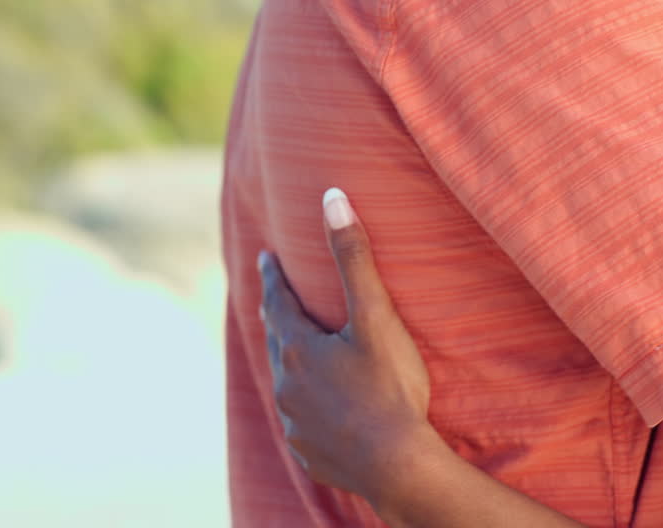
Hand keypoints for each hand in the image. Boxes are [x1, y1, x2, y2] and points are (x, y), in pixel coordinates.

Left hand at [259, 188, 437, 505]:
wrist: (397, 464)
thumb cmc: (389, 387)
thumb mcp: (375, 316)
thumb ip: (353, 258)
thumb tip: (332, 199)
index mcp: (297, 347)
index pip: (277, 300)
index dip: (273, 276)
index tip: (265, 258)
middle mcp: (286, 384)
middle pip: (276, 341)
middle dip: (276, 316)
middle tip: (276, 299)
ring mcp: (295, 421)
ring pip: (285, 382)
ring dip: (288, 364)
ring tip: (294, 354)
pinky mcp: (308, 450)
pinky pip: (300, 421)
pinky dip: (304, 405)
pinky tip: (316, 409)